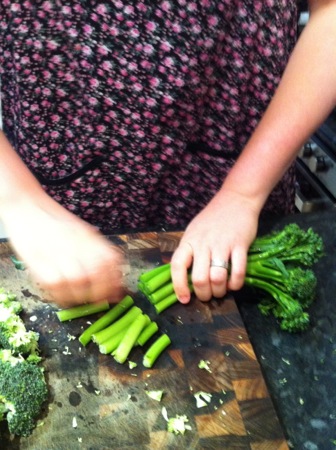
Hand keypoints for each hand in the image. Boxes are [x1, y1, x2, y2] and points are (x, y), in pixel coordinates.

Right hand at [2, 195, 124, 306]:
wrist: (28, 207)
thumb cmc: (57, 223)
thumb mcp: (83, 232)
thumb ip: (99, 253)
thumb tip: (115, 279)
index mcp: (90, 236)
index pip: (111, 261)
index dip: (115, 281)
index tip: (115, 294)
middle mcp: (77, 243)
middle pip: (97, 273)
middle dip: (100, 292)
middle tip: (98, 300)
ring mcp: (58, 251)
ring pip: (78, 281)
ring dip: (81, 296)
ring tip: (80, 299)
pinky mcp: (38, 261)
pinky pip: (55, 284)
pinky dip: (61, 295)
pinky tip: (64, 296)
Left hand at [170, 189, 259, 302]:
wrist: (236, 199)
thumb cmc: (213, 218)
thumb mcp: (194, 231)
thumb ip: (189, 251)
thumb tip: (185, 277)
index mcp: (189, 241)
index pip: (177, 266)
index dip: (179, 286)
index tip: (184, 299)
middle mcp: (203, 243)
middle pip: (200, 279)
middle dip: (204, 294)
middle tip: (208, 296)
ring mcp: (222, 244)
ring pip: (218, 278)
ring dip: (220, 291)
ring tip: (221, 291)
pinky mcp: (240, 245)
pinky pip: (238, 272)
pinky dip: (236, 284)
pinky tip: (234, 284)